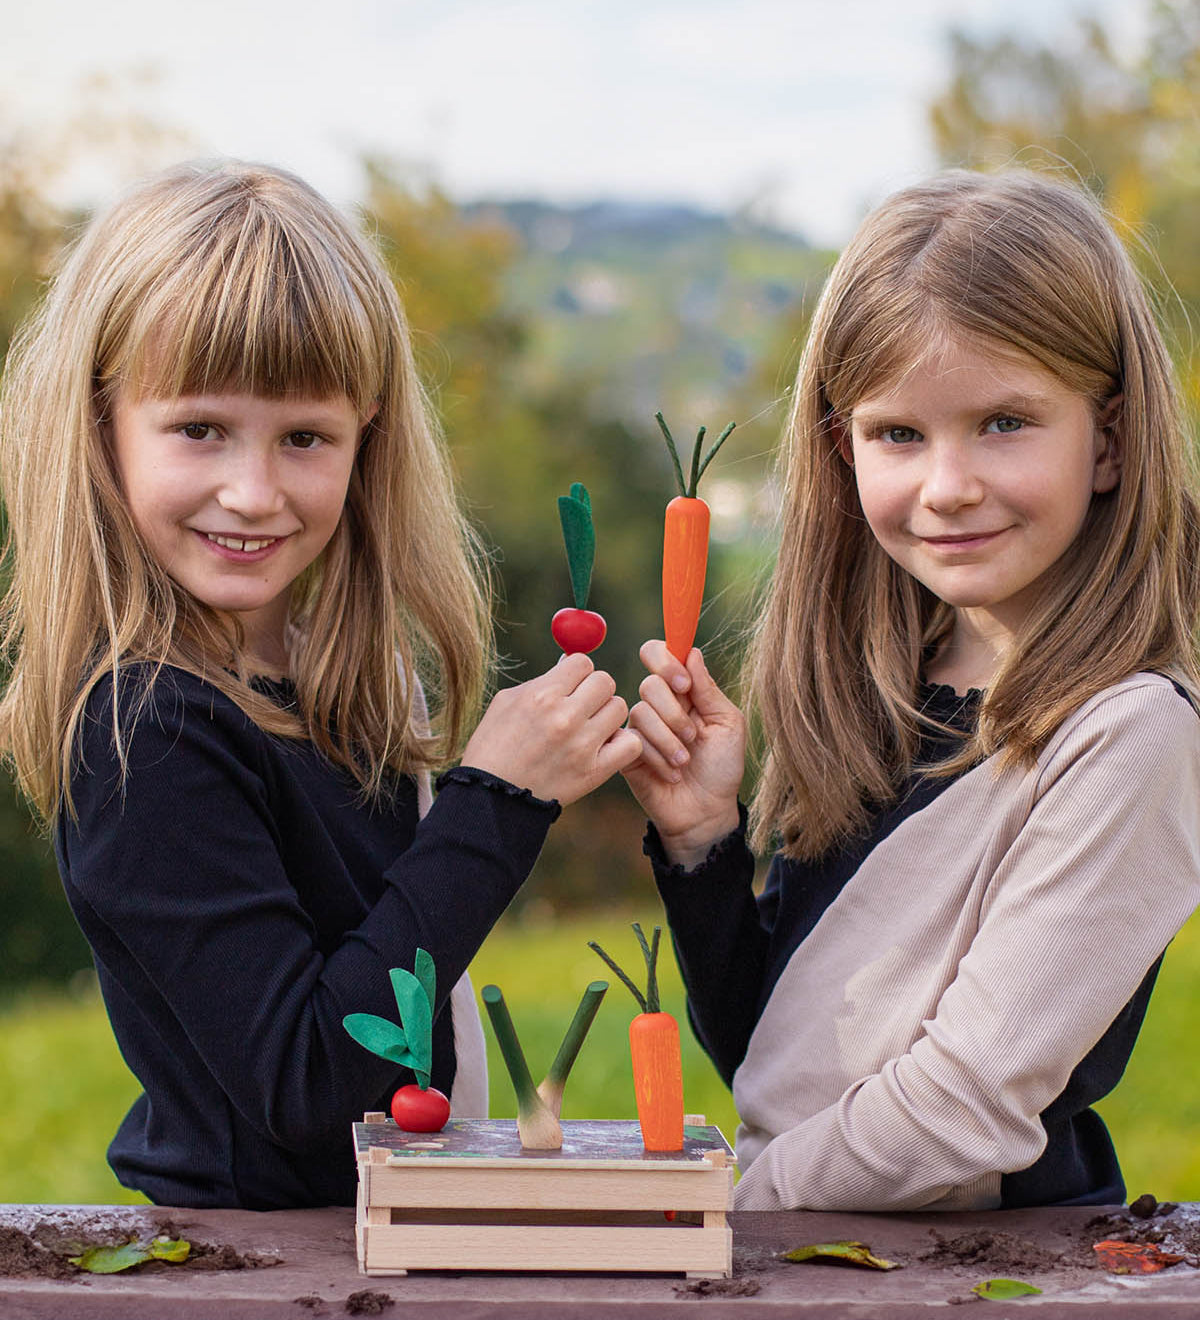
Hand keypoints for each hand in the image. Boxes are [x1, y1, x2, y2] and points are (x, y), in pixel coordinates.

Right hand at [460, 654, 640, 806]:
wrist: (491, 797)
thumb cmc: (494, 746)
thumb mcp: (507, 703)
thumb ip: (541, 681)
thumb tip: (571, 664)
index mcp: (542, 696)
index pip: (582, 662)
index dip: (577, 672)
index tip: (570, 685)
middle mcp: (565, 717)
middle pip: (605, 681)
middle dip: (594, 690)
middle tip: (582, 705)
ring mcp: (582, 745)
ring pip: (619, 708)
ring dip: (607, 714)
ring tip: (590, 727)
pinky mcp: (594, 771)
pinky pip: (630, 743)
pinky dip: (622, 742)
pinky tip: (604, 746)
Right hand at [623, 642, 744, 867]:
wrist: (707, 811)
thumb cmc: (722, 766)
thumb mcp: (727, 724)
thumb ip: (708, 689)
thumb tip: (692, 651)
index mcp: (683, 691)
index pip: (660, 654)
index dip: (666, 661)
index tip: (684, 685)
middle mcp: (659, 705)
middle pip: (649, 684)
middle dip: (674, 712)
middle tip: (693, 736)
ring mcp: (640, 728)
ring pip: (641, 713)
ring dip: (669, 740)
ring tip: (685, 761)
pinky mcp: (627, 752)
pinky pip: (632, 740)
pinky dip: (657, 758)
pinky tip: (671, 774)